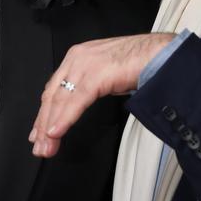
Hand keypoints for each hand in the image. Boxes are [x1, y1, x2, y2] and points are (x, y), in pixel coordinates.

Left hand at [29, 33, 173, 157]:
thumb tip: (77, 106)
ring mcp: (85, 64)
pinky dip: (64, 118)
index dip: (45, 113)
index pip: (54, 88)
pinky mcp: (96, 74)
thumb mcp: (105, 75)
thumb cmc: (140, 62)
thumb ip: (89, 86)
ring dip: (51, 127)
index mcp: (78, 56)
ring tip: (47, 147)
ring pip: (60, 100)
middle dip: (44, 124)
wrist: (161, 53)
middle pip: (53, 95)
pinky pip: (75, 101)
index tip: (40, 132)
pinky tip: (56, 132)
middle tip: (40, 146)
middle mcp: (77, 57)